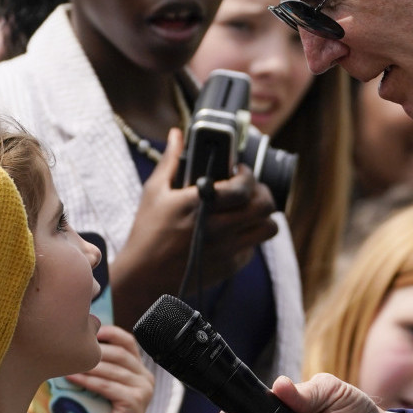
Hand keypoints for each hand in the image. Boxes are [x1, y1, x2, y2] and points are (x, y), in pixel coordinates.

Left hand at [67, 326, 153, 412]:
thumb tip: (74, 346)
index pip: (128, 342)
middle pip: (120, 353)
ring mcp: (143, 390)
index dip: (109, 333)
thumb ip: (99, 368)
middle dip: (94, 350)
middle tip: (71, 348)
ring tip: (67, 363)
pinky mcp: (135, 402)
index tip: (87, 332)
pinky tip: (73, 378)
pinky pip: (108, 387)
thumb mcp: (103, 386)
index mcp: (140, 370)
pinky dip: (89, 381)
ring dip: (88, 365)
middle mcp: (146, 378)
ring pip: (113, 370)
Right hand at [113, 129, 278, 320]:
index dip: (249, 176)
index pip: (244, 187)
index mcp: (201, 205)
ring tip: (248, 211)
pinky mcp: (230, 266)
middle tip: (251, 190)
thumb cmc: (147, 232)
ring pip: (268, 228)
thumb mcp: (155, 192)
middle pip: (265, 206)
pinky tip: (233, 232)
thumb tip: (177, 134)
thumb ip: (170, 161)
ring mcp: (227, 249)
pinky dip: (248, 238)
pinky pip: (253, 248)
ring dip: (262, 217)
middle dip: (262, 193)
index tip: (240, 172)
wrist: (144, 277)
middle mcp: (218, 228)